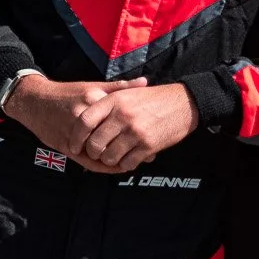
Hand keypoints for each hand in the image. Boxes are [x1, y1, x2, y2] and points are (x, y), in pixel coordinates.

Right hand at [2, 75, 146, 157]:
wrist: (34, 102)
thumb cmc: (67, 94)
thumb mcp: (92, 86)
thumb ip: (119, 88)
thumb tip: (145, 82)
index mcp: (94, 99)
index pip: (122, 117)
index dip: (138, 129)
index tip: (153, 135)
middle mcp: (85, 116)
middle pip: (114, 137)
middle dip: (132, 148)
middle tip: (149, 156)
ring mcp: (75, 133)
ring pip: (102, 152)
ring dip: (118, 161)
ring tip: (132, 164)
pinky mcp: (66, 146)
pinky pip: (88, 162)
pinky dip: (102, 167)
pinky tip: (113, 168)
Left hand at [75, 83, 197, 172]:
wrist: (183, 103)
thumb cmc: (153, 99)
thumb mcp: (127, 93)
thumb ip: (106, 103)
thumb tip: (83, 118)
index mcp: (114, 100)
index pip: (85, 121)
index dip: (76, 136)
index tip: (74, 145)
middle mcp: (122, 116)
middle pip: (95, 143)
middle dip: (92, 153)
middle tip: (95, 154)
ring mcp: (135, 132)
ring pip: (109, 157)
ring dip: (108, 161)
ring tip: (112, 157)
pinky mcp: (148, 146)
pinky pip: (127, 163)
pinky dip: (124, 165)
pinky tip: (127, 160)